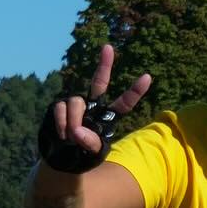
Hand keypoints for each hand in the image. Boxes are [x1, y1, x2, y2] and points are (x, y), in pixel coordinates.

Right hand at [37, 44, 151, 172]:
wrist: (60, 159)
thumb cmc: (82, 156)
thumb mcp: (93, 154)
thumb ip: (91, 143)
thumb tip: (78, 131)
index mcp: (107, 117)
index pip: (123, 104)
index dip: (135, 91)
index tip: (147, 77)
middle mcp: (92, 106)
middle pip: (99, 83)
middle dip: (104, 65)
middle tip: (108, 48)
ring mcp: (75, 105)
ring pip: (76, 102)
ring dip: (73, 121)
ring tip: (70, 138)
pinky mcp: (58, 106)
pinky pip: (61, 108)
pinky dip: (61, 123)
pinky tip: (61, 135)